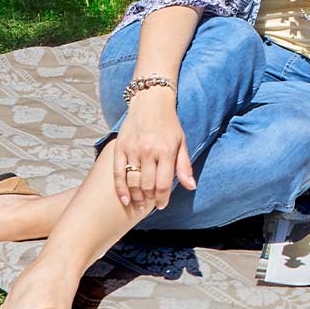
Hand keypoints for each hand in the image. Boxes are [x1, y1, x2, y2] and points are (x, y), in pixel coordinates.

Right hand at [113, 91, 195, 210]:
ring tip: (139, 204)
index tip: (161, 205)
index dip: (162, 199)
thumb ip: (184, 166)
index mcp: (167, 151)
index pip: (163, 183)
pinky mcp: (120, 148)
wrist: (150, 103)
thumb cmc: (169, 124)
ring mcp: (133, 150)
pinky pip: (118, 173)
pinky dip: (120, 189)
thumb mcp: (182, 142)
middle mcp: (149, 151)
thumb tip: (191, 187)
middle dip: (149, 200)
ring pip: (133, 181)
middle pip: (147, 185)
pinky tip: (125, 199)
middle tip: (150, 206)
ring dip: (136, 197)